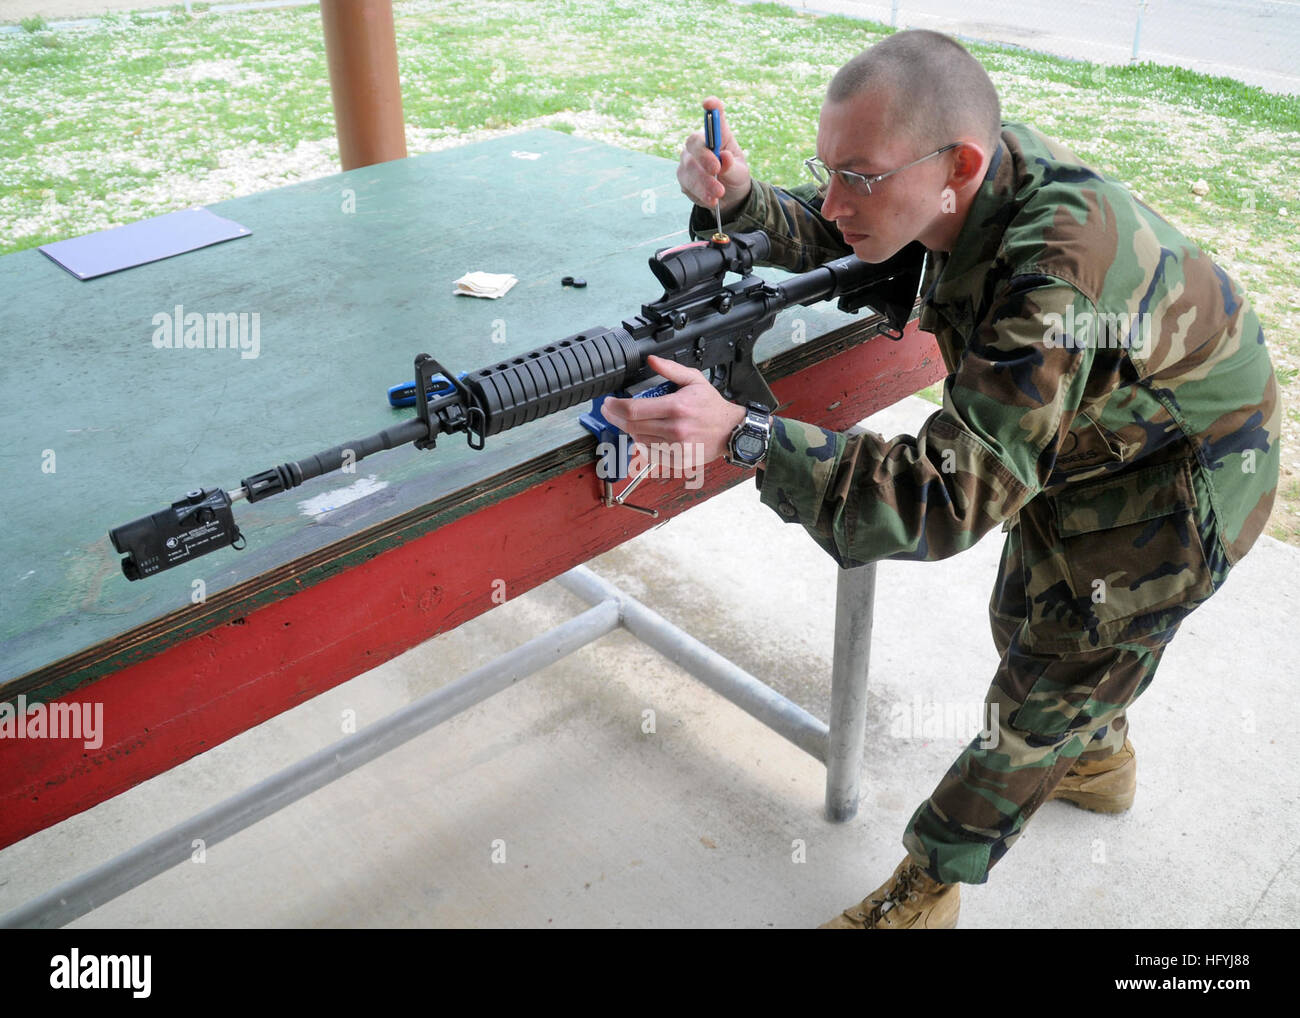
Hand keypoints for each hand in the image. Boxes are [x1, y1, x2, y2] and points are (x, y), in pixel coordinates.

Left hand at [600, 356, 746, 466]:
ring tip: (628, 421)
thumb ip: (670, 369)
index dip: (615, 407)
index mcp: (676, 407)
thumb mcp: (694, 379)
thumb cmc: (712, 406)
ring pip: (639, 440)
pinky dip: (643, 445)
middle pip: (631, 426)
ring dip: (629, 431)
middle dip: (614, 418)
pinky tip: (643, 435)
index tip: (608, 403)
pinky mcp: (678, 460)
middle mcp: (675, 429)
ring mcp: (676, 447)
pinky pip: (651, 454)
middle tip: (608, 411)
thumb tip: (651, 360)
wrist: (731, 430)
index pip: (634, 410)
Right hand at [676, 97, 751, 219]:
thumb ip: (733, 166)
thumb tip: (725, 158)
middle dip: (704, 157)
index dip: (711, 108)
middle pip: (694, 143)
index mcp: (717, 136)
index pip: (713, 117)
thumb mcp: (741, 173)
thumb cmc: (735, 177)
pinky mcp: (682, 178)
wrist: (728, 198)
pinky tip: (712, 200)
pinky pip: (687, 185)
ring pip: (689, 168)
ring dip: (704, 182)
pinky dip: (700, 194)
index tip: (709, 103)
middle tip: (716, 170)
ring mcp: (687, 160)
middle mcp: (699, 144)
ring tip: (719, 194)